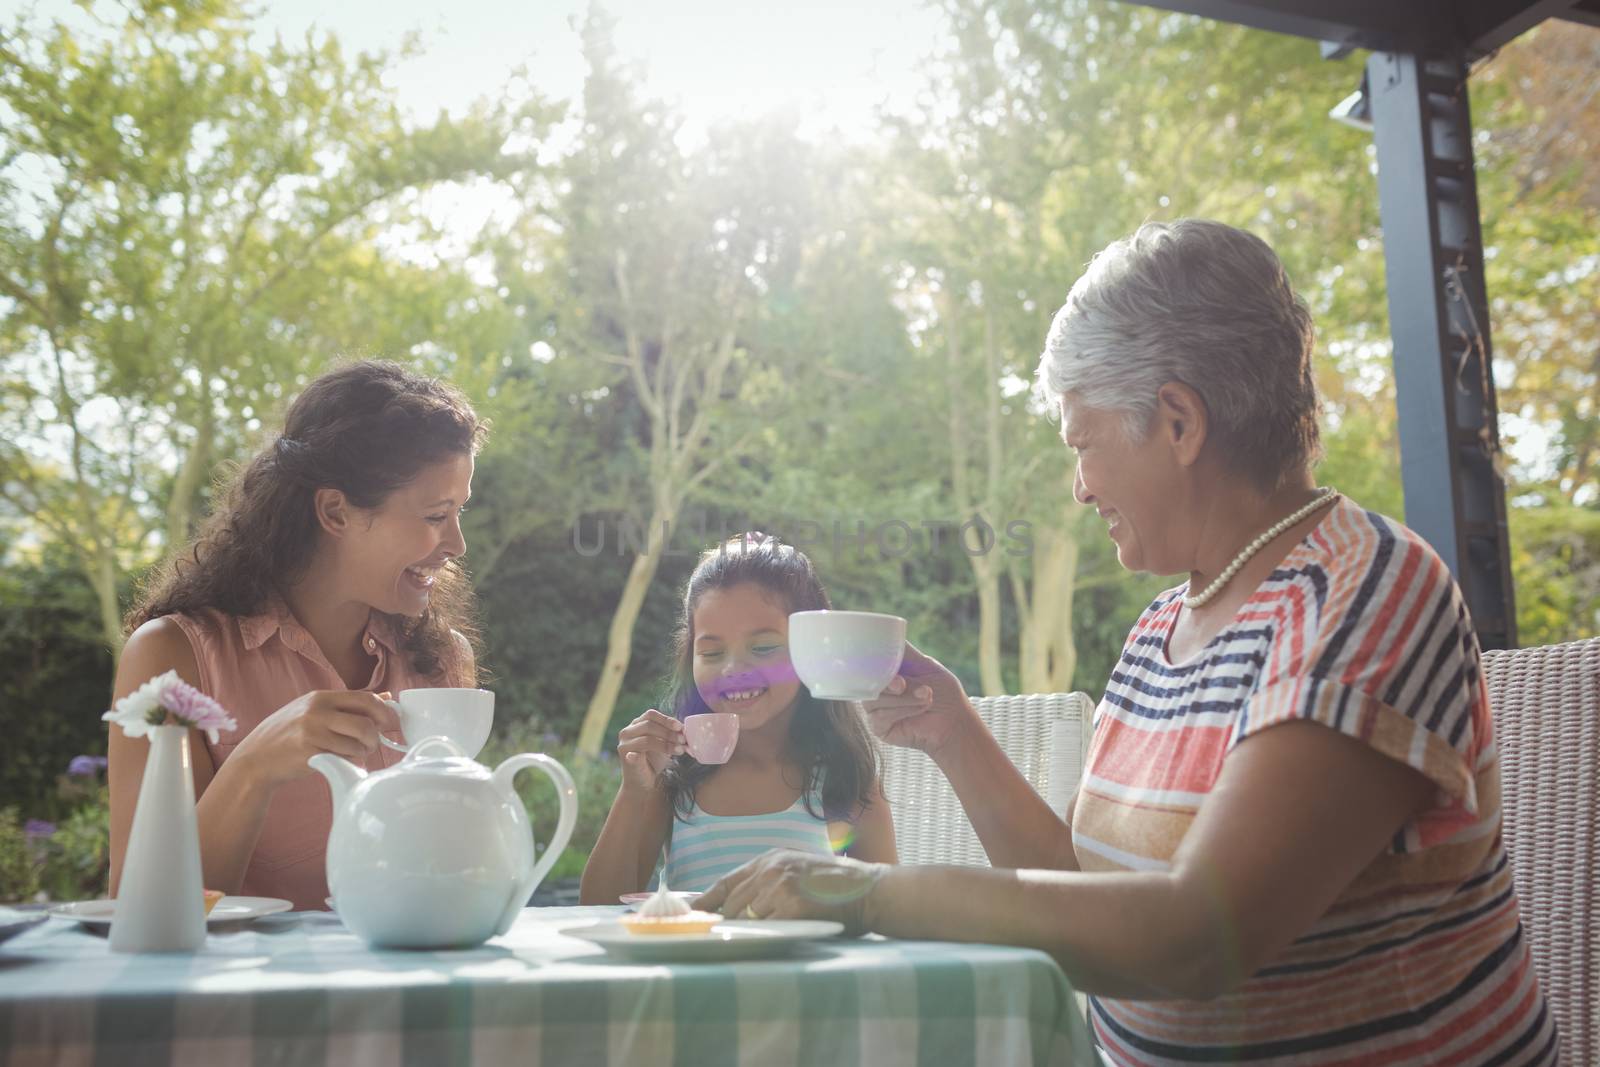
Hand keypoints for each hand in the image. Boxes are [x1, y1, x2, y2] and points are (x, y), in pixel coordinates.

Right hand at [227, 690, 401, 787]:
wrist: (255, 759)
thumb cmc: (288, 735)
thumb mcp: (312, 711)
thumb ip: (346, 705)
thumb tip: (385, 697)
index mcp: (320, 697)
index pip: (365, 698)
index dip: (384, 711)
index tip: (391, 722)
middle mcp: (317, 710)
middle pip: (366, 722)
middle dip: (377, 735)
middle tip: (376, 743)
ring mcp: (313, 731)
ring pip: (359, 742)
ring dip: (365, 751)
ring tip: (357, 753)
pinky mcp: (311, 752)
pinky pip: (345, 758)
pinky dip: (351, 761)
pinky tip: (344, 761)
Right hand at [617, 708, 684, 791]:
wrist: (644, 782)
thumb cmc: (654, 760)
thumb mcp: (665, 744)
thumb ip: (671, 734)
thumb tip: (684, 729)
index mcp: (637, 724)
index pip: (651, 715)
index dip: (666, 719)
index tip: (680, 727)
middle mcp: (628, 731)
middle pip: (649, 725)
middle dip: (668, 732)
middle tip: (683, 740)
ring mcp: (624, 744)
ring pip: (646, 739)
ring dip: (665, 744)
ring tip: (679, 750)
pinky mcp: (624, 758)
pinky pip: (632, 755)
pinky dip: (637, 755)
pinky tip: (640, 757)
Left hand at [695, 849, 887, 932]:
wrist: (870, 889)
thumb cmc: (838, 885)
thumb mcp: (798, 869)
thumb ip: (770, 880)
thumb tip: (738, 905)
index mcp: (770, 858)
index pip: (725, 882)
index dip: (706, 902)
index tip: (693, 917)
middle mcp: (770, 869)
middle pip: (731, 905)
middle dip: (728, 925)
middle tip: (723, 940)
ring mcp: (780, 887)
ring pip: (745, 920)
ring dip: (747, 933)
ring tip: (752, 943)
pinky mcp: (791, 907)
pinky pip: (765, 930)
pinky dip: (763, 939)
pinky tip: (769, 943)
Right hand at [862, 641, 981, 758]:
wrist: (954, 722)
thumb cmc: (943, 693)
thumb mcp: (925, 665)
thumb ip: (904, 653)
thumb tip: (887, 634)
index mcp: (886, 671)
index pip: (869, 660)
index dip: (874, 659)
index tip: (886, 661)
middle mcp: (877, 688)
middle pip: (868, 679)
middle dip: (889, 681)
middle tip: (903, 684)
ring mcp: (875, 708)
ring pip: (875, 698)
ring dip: (904, 697)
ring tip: (927, 697)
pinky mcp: (878, 727)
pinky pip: (881, 715)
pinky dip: (903, 710)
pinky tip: (920, 710)